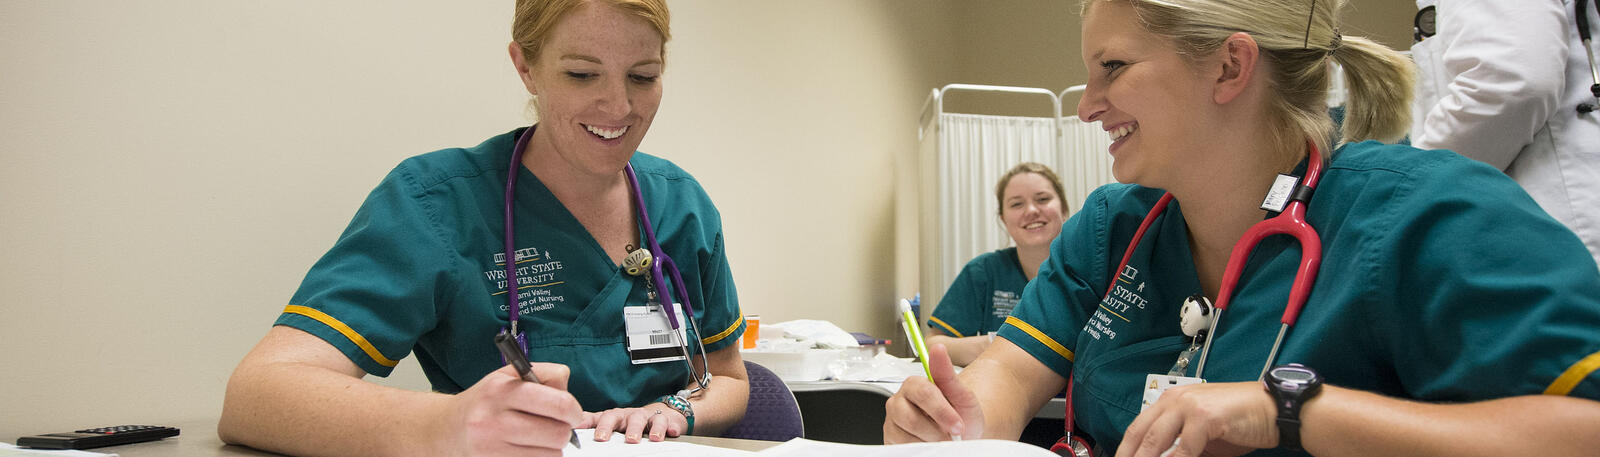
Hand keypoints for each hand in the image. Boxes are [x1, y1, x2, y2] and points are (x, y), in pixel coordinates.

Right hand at [436, 363, 582, 456]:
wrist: (446, 428)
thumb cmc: (485, 401)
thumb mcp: (508, 376)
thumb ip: (544, 374)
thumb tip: (568, 391)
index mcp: (501, 390)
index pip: (558, 403)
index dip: (574, 410)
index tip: (573, 413)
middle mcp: (494, 420)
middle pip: (558, 433)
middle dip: (564, 431)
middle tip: (556, 427)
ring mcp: (491, 448)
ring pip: (551, 454)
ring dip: (552, 448)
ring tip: (538, 438)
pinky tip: (527, 448)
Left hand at [578, 402, 687, 442]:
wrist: (664, 413)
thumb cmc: (633, 421)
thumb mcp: (614, 422)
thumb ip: (594, 423)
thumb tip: (569, 428)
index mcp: (614, 416)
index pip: (601, 418)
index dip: (593, 425)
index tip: (586, 435)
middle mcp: (628, 415)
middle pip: (618, 416)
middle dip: (611, 426)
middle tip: (606, 438)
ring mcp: (647, 417)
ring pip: (643, 418)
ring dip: (643, 428)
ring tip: (649, 439)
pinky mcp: (666, 420)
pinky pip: (668, 422)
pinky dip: (670, 427)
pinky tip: (672, 433)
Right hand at [883, 344, 985, 442]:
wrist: (959, 436)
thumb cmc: (960, 415)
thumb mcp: (962, 396)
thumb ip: (947, 374)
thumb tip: (937, 349)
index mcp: (914, 385)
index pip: (922, 393)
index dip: (942, 412)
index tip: (958, 425)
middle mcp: (898, 401)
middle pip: (910, 417)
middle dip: (935, 430)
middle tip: (950, 435)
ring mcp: (892, 422)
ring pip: (906, 436)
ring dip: (930, 441)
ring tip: (940, 438)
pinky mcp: (890, 440)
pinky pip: (902, 448)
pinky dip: (921, 449)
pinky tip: (929, 443)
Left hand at [1115, 382, 1275, 456]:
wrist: (1274, 410)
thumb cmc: (1241, 422)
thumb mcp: (1203, 438)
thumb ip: (1180, 448)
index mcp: (1171, 401)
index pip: (1137, 428)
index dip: (1125, 451)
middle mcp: (1175, 399)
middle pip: (1139, 434)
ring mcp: (1189, 405)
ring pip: (1154, 440)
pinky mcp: (1205, 416)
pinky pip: (1183, 448)